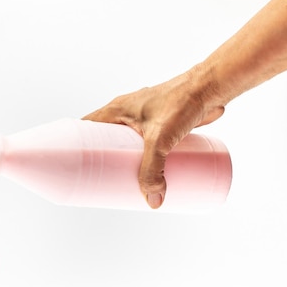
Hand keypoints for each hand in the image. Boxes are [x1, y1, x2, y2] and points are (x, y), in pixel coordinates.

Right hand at [83, 67, 224, 208]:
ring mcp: (144, 117)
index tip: (75, 165)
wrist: (211, 86)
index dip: (77, 145)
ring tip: (122, 179)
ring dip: (123, 158)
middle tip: (100, 180)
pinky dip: (142, 155)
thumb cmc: (181, 102)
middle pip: (105, 138)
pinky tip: (146, 169)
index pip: (86, 127)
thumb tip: (153, 200)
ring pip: (126, 141)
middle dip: (102, 159)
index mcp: (116, 110)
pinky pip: (144, 142)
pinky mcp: (162, 123)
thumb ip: (153, 170)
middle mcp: (127, 112)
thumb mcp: (161, 139)